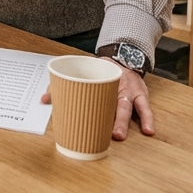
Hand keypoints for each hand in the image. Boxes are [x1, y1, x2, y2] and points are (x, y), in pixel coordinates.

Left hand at [39, 60, 154, 140]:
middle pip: (111, 102)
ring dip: (125, 121)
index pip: (91, 89)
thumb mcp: (83, 73)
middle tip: (105, 132)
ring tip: (120, 135)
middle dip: (108, 118)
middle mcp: (115, 84)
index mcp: (99, 78)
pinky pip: (146, 108)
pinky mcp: (141, 95)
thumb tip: (44, 100)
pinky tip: (149, 130)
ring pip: (129, 106)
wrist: (123, 57)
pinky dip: (148, 119)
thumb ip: (63, 85)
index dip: (85, 101)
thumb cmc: (99, 70)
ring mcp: (129, 90)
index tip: (80, 114)